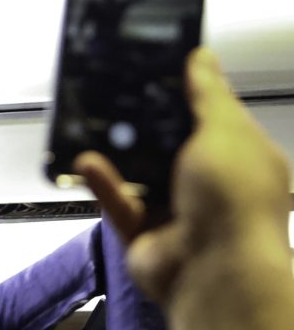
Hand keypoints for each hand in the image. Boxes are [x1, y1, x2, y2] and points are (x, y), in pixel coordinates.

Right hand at [74, 48, 290, 304]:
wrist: (213, 272)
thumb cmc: (234, 200)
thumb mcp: (224, 131)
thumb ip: (207, 95)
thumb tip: (201, 58)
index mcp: (244, 160)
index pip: (215, 120)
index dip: (190, 96)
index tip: (159, 72)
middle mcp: (212, 187)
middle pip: (172, 147)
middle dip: (146, 126)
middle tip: (116, 96)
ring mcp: (177, 213)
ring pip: (141, 176)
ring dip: (119, 155)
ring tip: (93, 126)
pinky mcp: (145, 235)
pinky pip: (119, 204)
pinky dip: (103, 184)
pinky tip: (86, 162)